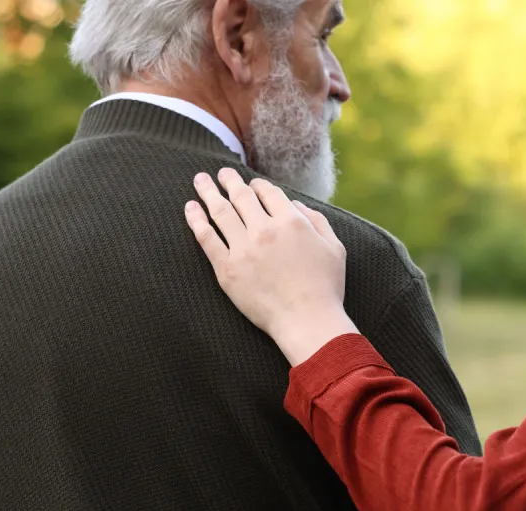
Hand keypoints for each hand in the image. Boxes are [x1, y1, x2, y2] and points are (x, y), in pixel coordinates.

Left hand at [185, 168, 357, 365]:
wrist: (307, 321)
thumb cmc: (326, 287)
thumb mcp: (335, 248)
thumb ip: (317, 220)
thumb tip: (296, 205)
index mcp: (293, 222)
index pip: (269, 193)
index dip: (258, 185)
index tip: (252, 184)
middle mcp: (265, 230)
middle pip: (241, 196)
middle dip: (229, 181)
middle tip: (221, 174)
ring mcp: (243, 249)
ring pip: (220, 212)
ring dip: (208, 192)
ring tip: (200, 180)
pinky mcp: (227, 269)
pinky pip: (206, 238)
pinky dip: (196, 220)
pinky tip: (190, 208)